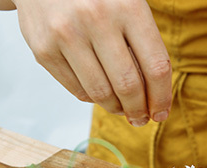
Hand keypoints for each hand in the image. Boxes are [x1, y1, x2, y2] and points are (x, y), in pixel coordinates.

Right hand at [11, 0, 171, 125]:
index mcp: (128, 6)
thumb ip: (142, 44)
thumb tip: (154, 97)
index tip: (161, 112)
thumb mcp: (127, 5)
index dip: (161, 97)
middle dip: (139, 110)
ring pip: (101, 93)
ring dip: (116, 108)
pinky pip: (77, 90)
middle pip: (128, 86)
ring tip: (121, 108)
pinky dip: (92, 98)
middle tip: (141, 118)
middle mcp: (97, 18)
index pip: (156, 67)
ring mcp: (67, 34)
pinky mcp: (44, 49)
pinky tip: (99, 92)